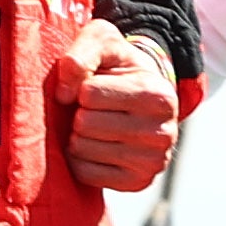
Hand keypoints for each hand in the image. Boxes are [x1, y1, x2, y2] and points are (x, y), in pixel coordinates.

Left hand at [56, 16, 181, 194]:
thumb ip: (81, 54)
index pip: (89, 94)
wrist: (144, 97)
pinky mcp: (137, 183)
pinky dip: (81, 158)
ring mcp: (153, 162)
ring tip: (99, 124)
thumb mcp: (103, 42)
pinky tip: (98, 145)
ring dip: (79, 135)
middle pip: (85, 124)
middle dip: (81, 112)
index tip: (98, 86)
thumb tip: (63, 94)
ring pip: (82, 149)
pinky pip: (84, 173)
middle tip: (97, 108)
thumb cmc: (118, 66)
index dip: (84, 88)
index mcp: (158, 94)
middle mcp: (162, 132)